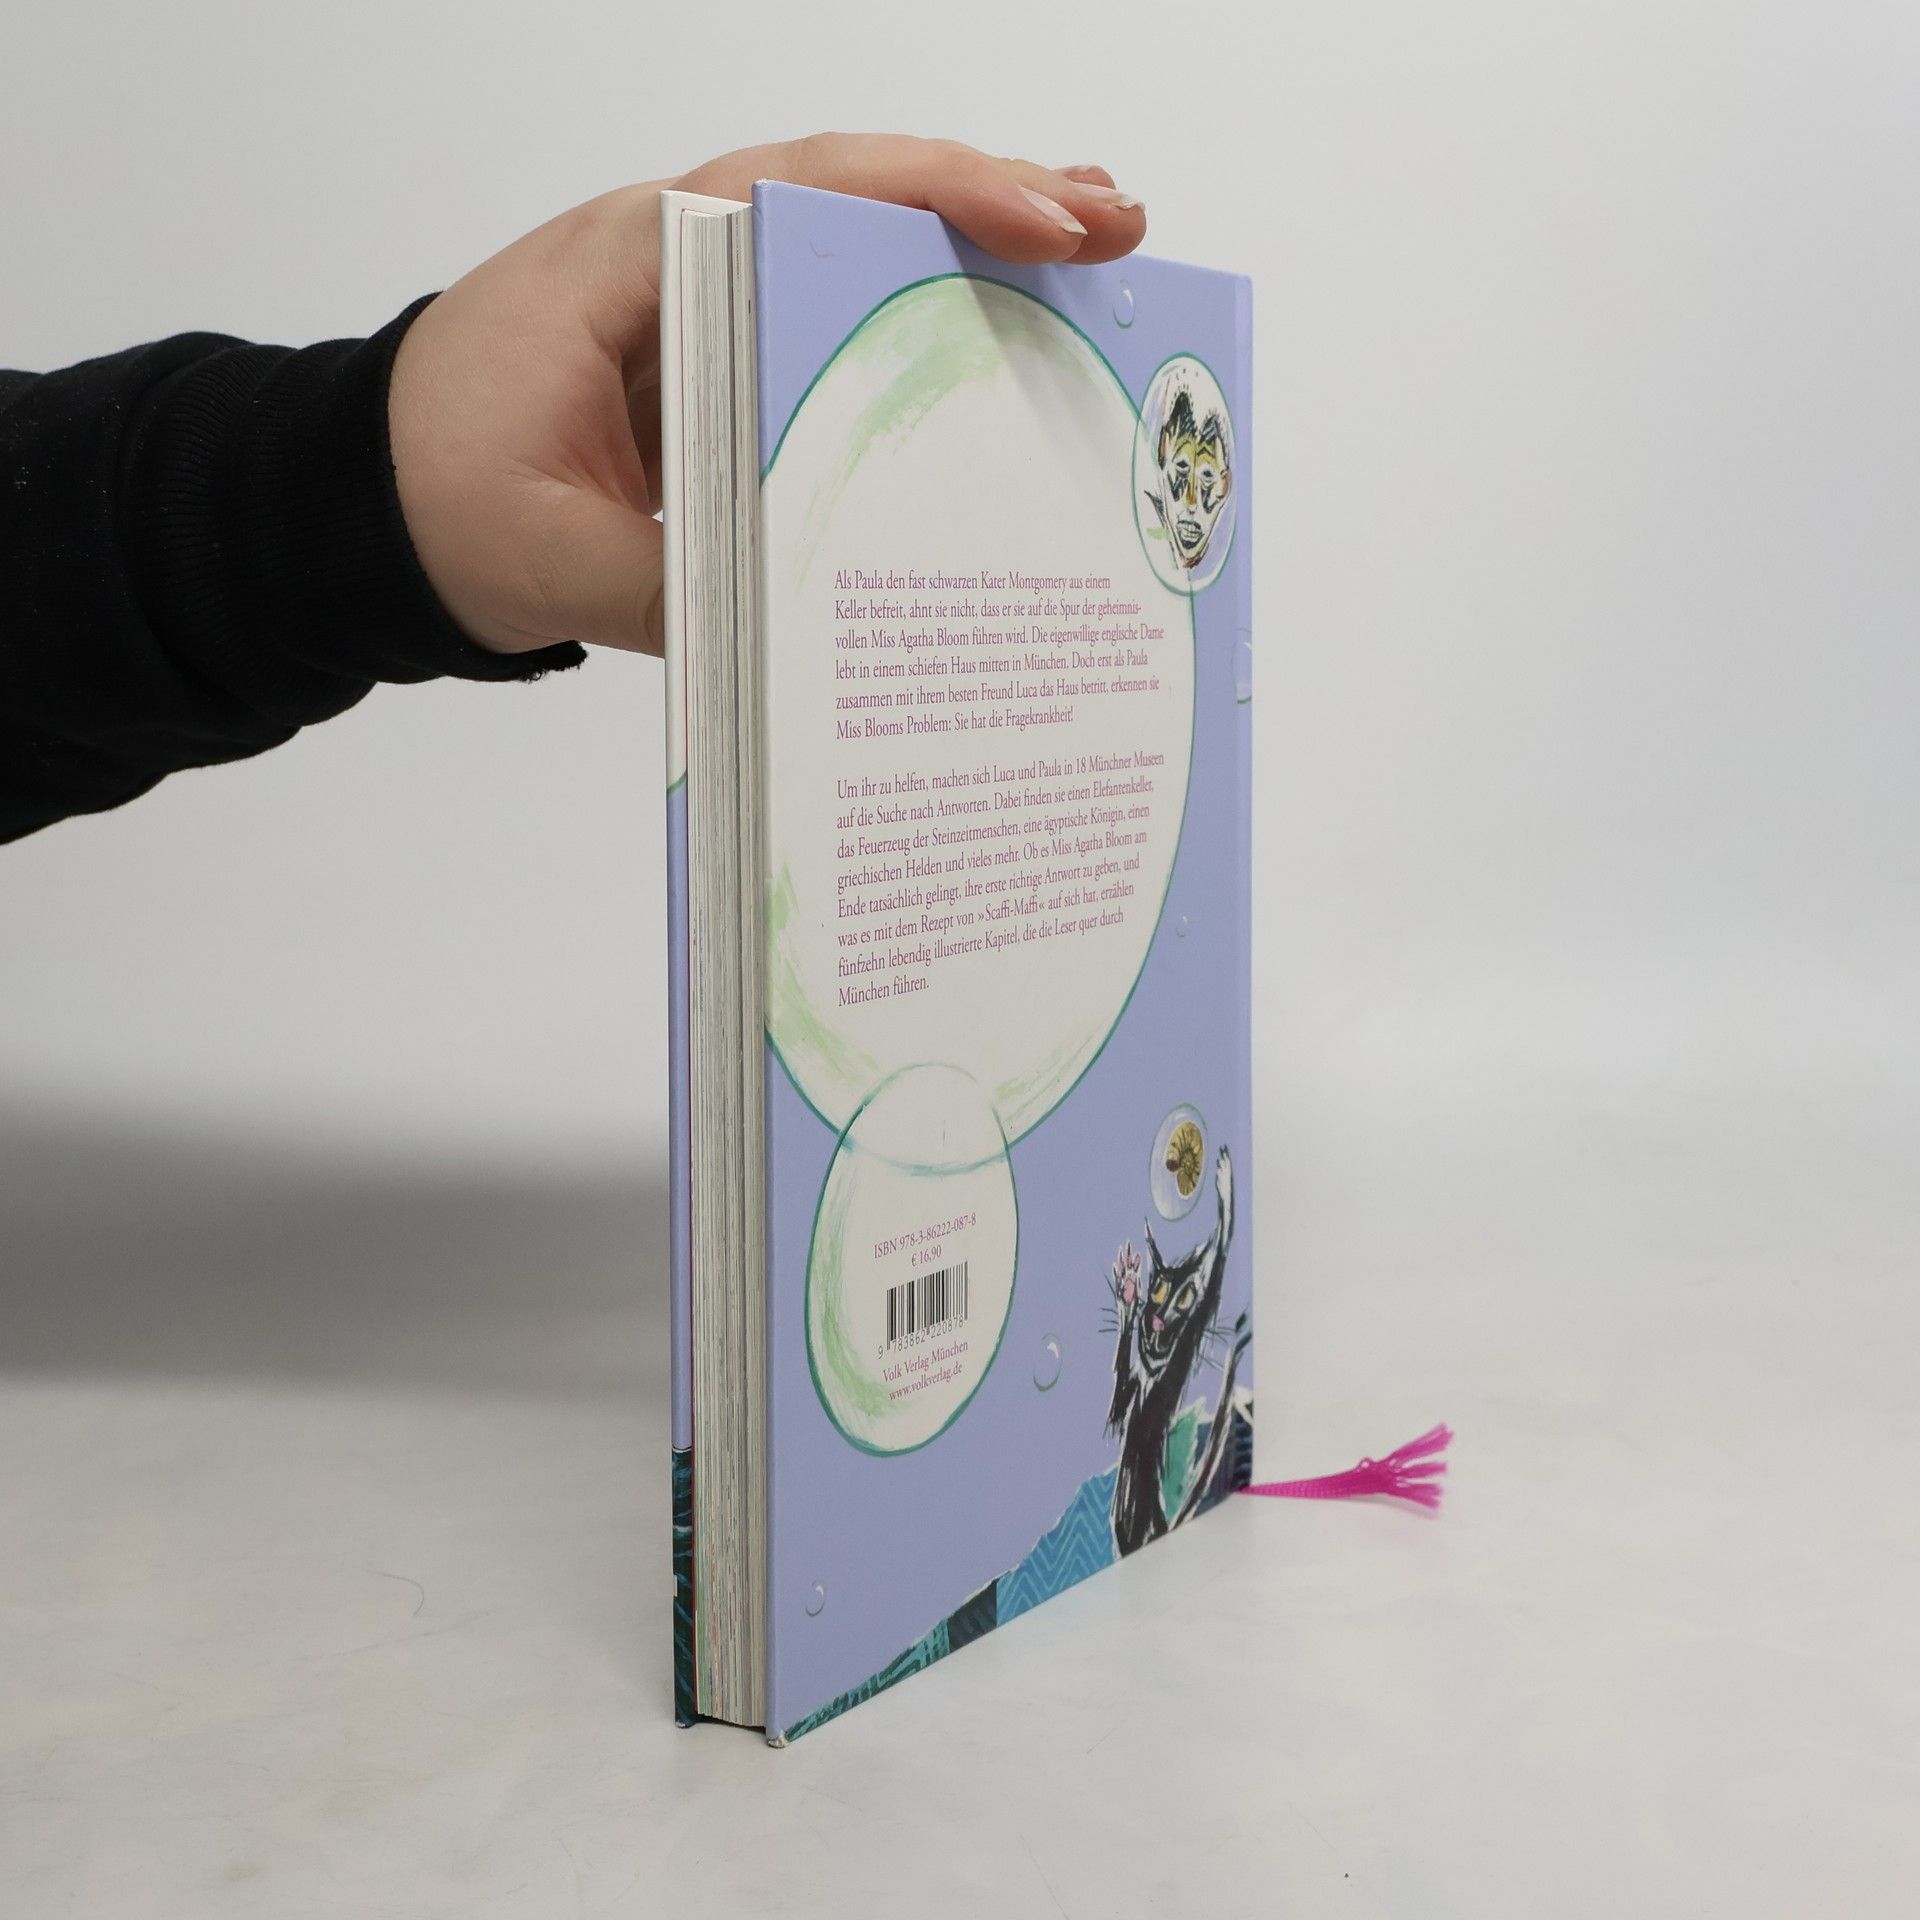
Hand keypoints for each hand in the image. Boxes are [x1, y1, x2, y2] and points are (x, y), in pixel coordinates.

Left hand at [388, 135, 1146, 657]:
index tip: (1039, 228)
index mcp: (634, 262)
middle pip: (855, 190)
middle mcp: (677, 252)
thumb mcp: (551, 553)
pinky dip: (913, 306)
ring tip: (1089, 246)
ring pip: (851, 237)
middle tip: (1116, 224)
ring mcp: (701, 297)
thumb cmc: (432, 497)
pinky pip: (828, 308)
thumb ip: (676, 583)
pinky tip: (990, 326)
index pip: (805, 191)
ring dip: (969, 237)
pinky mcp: (717, 354)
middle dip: (993, 197)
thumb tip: (811, 625)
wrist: (364, 505)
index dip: (934, 198)